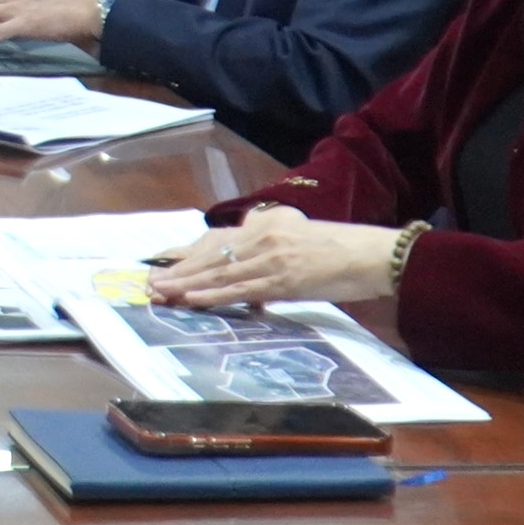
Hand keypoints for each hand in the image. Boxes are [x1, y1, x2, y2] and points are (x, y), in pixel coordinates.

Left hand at [147, 204, 406, 307]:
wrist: (373, 255)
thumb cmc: (342, 251)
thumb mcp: (298, 239)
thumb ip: (269, 249)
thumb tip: (247, 273)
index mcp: (266, 225)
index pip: (217, 240)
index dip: (187, 255)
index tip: (162, 265)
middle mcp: (263, 236)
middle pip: (211, 256)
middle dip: (179, 271)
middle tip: (150, 283)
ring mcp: (272, 258)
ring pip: (220, 273)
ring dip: (187, 285)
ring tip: (160, 293)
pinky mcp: (283, 279)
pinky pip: (241, 290)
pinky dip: (213, 295)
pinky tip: (192, 300)